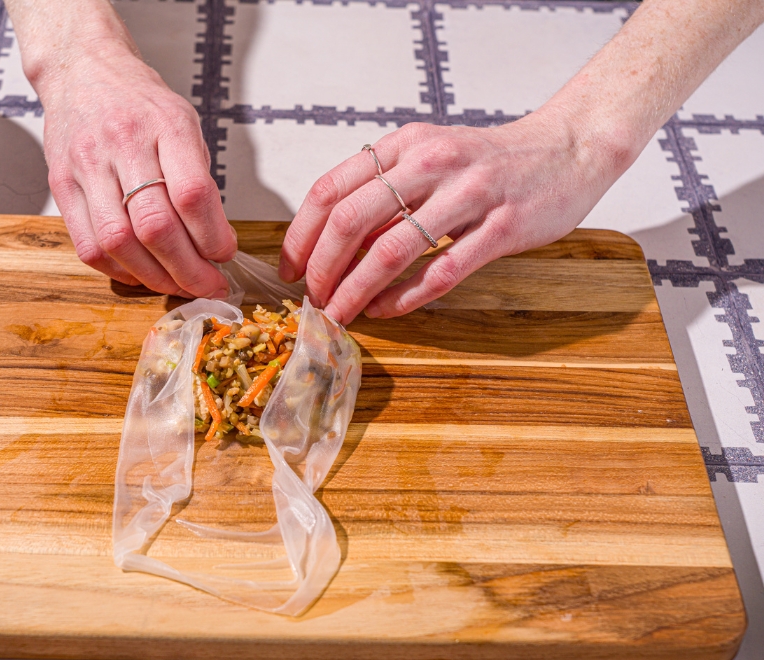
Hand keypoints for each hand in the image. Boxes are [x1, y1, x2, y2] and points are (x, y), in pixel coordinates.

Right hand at [12, 1, 235, 294]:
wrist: (82, 70)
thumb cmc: (139, 103)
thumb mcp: (183, 122)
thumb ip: (198, 177)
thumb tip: (214, 241)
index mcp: (164, 124)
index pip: (192, 194)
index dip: (212, 236)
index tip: (224, 253)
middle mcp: (122, 144)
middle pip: (155, 227)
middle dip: (188, 270)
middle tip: (208, 285)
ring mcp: (86, 166)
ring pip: (119, 244)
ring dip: (155, 278)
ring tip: (177, 285)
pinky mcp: (62, 186)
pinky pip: (90, 247)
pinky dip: (120, 271)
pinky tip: (142, 274)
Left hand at [280, 113, 623, 323]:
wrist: (569, 149)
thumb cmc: (495, 162)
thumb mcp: (431, 158)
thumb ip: (387, 191)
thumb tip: (335, 241)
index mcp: (407, 145)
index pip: (331, 189)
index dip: (300, 235)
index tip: (290, 269)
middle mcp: (432, 163)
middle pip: (351, 221)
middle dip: (322, 268)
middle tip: (313, 299)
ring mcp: (468, 195)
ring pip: (391, 250)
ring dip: (356, 291)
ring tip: (340, 314)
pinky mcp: (501, 228)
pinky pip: (440, 272)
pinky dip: (405, 298)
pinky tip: (386, 312)